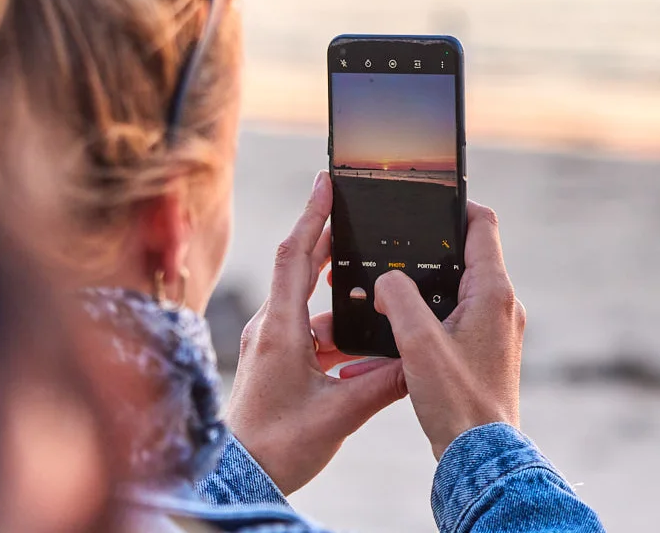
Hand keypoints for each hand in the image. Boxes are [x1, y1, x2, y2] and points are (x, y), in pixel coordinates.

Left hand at [227, 172, 407, 493]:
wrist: (240, 478)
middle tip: (358, 213)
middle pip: (303, 269)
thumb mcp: (339, 414)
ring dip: (343, 302)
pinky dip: (337, 333)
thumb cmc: (278, 446)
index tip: (328, 182)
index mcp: (281, 329)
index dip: (313, 216)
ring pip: (312, 307)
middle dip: (331, 240)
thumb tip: (418, 361)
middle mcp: (272, 328)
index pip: (295, 256)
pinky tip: (362, 350)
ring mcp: (272, 344)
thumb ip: (382, 384)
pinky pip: (310, 333)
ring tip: (379, 299)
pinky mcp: (276, 362)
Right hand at [371, 200, 525, 459]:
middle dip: (430, 253)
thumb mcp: (417, 343)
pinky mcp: (489, 352)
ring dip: (426, 291)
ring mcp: (499, 330)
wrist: (480, 455)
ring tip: (390, 297)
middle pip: (467, 257)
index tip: (425, 203)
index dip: (454, 206)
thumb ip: (398, 299)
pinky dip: (432, 320)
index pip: (481, 225)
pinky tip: (402, 337)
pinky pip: (459, 321)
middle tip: (395, 253)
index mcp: (493, 293)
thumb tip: (386, 280)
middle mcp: (503, 306)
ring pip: (459, 292)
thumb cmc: (456, 400)